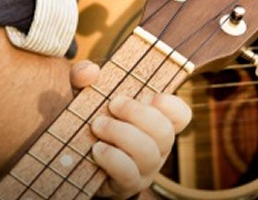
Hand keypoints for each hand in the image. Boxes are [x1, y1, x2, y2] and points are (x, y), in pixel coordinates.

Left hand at [69, 61, 191, 198]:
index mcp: (154, 122)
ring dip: (121, 134)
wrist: (76, 162)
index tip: (151, 96)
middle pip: (165, 131)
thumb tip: (90, 71)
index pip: (181, 115)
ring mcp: (144, 168)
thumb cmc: (90, 122)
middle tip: (112, 105)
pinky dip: (113, 158)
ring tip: (97, 126)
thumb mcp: (85, 95)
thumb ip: (83, 77)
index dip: (171, 104)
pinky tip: (96, 149)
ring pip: (148, 152)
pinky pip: (129, 174)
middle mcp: (156, 147)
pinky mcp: (127, 185)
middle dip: (137, 113)